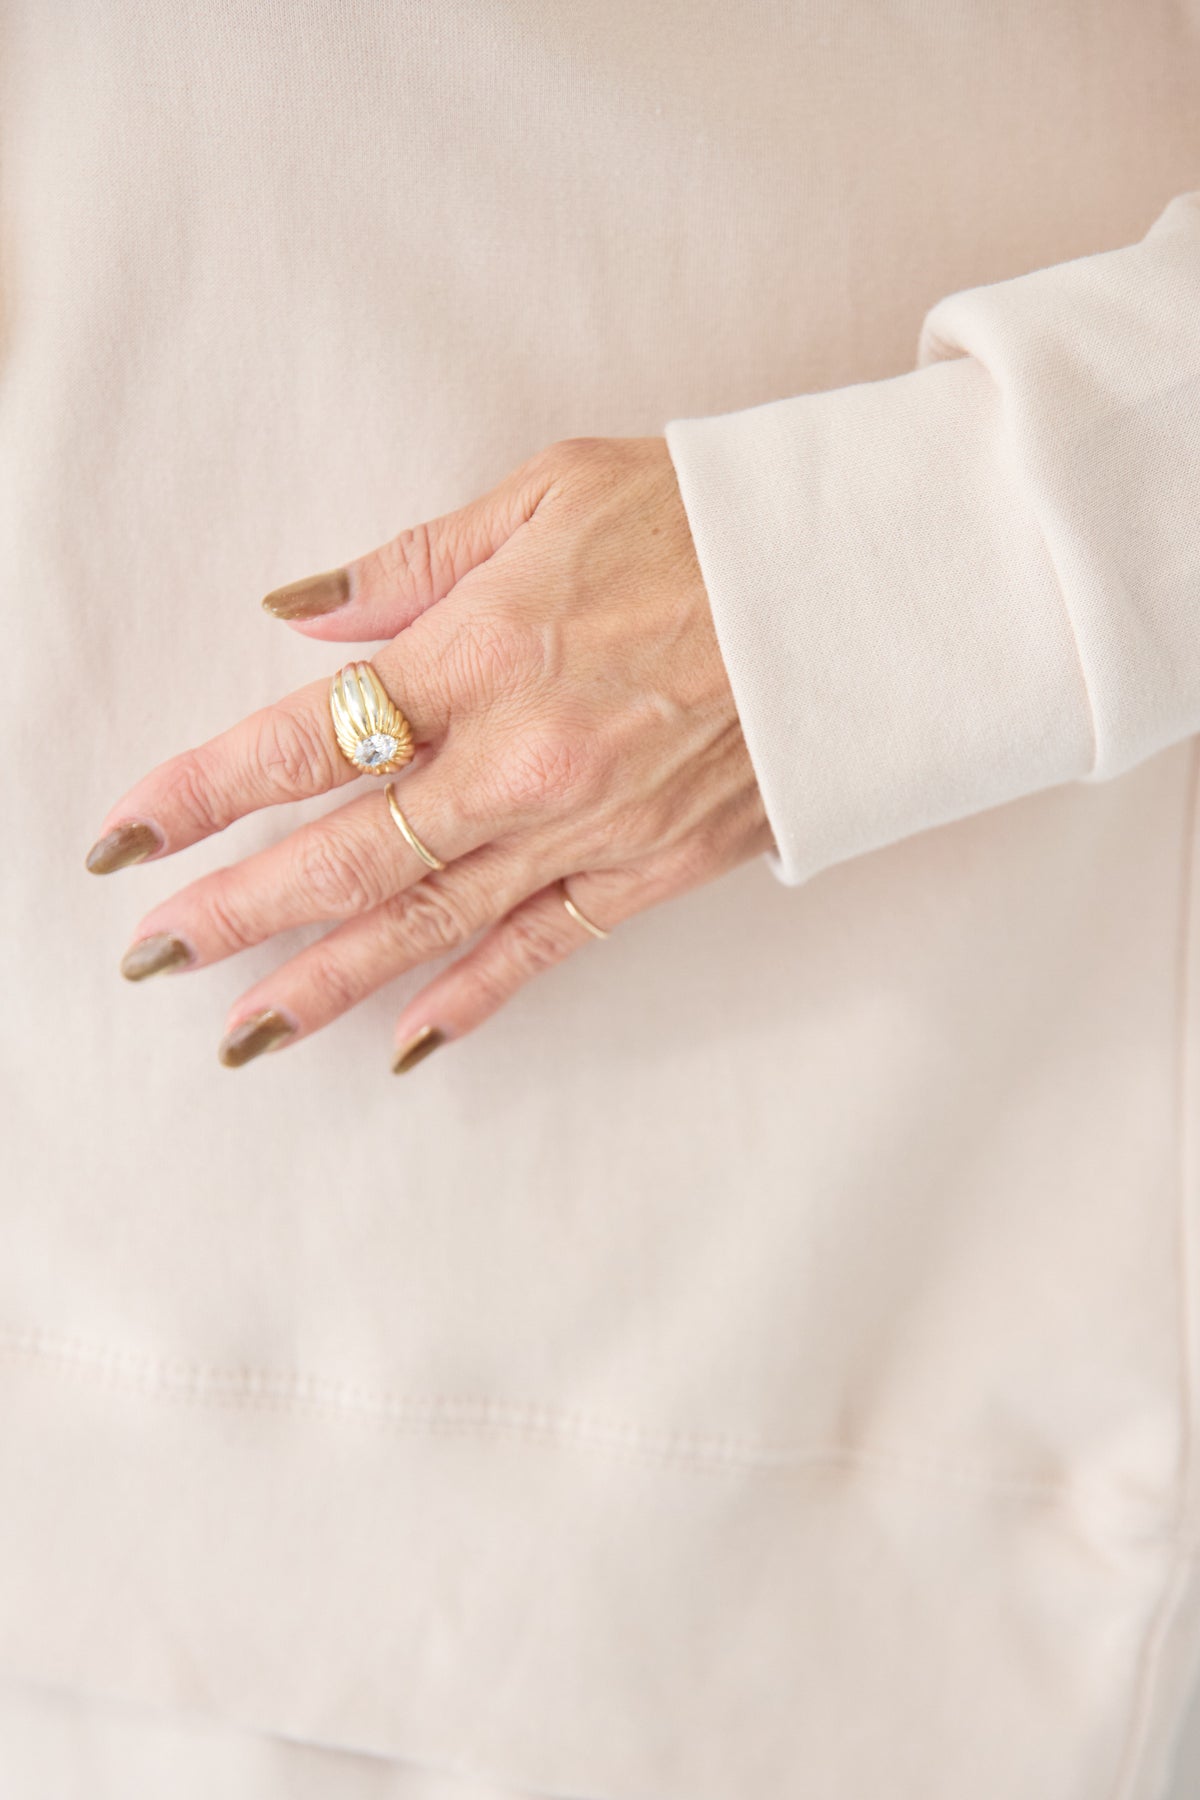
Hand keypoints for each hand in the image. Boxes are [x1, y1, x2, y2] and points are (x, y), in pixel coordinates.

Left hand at [86, 436, 771, 1070]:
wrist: (866, 585)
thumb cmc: (710, 521)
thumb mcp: (547, 495)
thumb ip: (408, 564)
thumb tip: (298, 614)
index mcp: (480, 653)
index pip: (303, 740)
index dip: (200, 793)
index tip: (127, 837)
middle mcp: (519, 761)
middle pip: (345, 856)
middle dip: (236, 912)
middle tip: (156, 954)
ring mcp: (586, 828)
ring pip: (426, 925)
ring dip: (322, 980)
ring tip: (242, 1031)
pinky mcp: (650, 869)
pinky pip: (542, 949)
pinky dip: (470, 999)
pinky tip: (404, 1042)